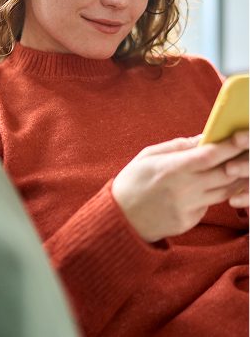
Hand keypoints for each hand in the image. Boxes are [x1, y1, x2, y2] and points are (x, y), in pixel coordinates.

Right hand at [112, 131, 248, 242]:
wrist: (119, 219)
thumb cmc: (132, 181)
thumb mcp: (148, 155)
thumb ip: (177, 146)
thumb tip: (203, 138)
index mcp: (171, 169)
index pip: (209, 156)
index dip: (230, 146)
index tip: (243, 136)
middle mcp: (183, 189)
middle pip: (224, 174)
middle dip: (240, 161)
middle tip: (248, 149)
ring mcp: (188, 208)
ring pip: (224, 192)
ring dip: (235, 178)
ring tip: (241, 165)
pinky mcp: (189, 221)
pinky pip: (209, 204)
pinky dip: (215, 193)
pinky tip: (214, 184)